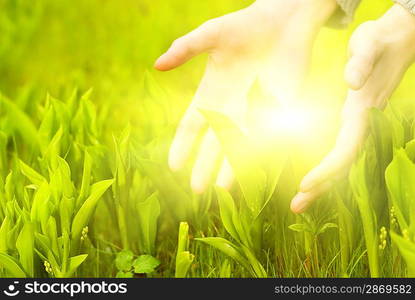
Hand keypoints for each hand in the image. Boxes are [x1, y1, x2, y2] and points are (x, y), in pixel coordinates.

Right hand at [155, 0, 336, 192]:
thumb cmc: (245, 25)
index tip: (174, 166)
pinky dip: (259, 155)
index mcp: (209, 94)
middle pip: (212, 144)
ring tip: (222, 190)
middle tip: (197, 190)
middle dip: (203, 167)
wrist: (284, 22)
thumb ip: (185, 48)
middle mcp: (228, 108)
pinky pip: (266, 138)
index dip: (182, 146)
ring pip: (238, 147)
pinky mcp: (276, 111)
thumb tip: (157, 65)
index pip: (190, 127)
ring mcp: (252, 112)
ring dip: (230, 169)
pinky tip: (253, 172)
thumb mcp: (211, 34)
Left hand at [291, 4, 414, 213]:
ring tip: (299, 204)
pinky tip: (312, 182)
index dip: (327, 169)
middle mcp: (362, 125)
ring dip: (321, 185)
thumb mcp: (369, 43)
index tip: (304, 183)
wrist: (397, 42)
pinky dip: (326, 171)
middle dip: (320, 188)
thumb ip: (361, 61)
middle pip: (343, 165)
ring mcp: (360, 127)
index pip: (345, 149)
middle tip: (295, 207)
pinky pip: (340, 154)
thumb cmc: (380, 41)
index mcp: (362, 112)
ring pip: (341, 164)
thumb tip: (351, 82)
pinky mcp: (354, 125)